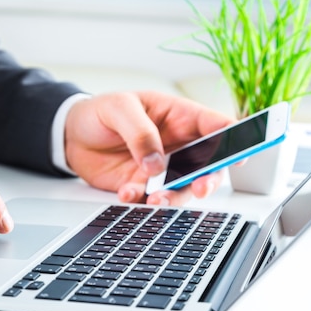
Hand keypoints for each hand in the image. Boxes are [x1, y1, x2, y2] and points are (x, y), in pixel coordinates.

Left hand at [64, 91, 234, 204]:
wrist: (70, 134)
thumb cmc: (99, 112)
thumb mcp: (119, 109)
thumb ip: (140, 132)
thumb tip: (157, 164)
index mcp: (179, 117)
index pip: (216, 126)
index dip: (235, 139)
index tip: (240, 155)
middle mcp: (177, 145)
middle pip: (208, 165)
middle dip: (209, 179)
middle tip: (199, 187)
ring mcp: (162, 169)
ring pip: (182, 188)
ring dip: (174, 197)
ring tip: (156, 199)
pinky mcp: (142, 186)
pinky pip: (151, 199)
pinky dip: (141, 201)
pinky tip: (126, 193)